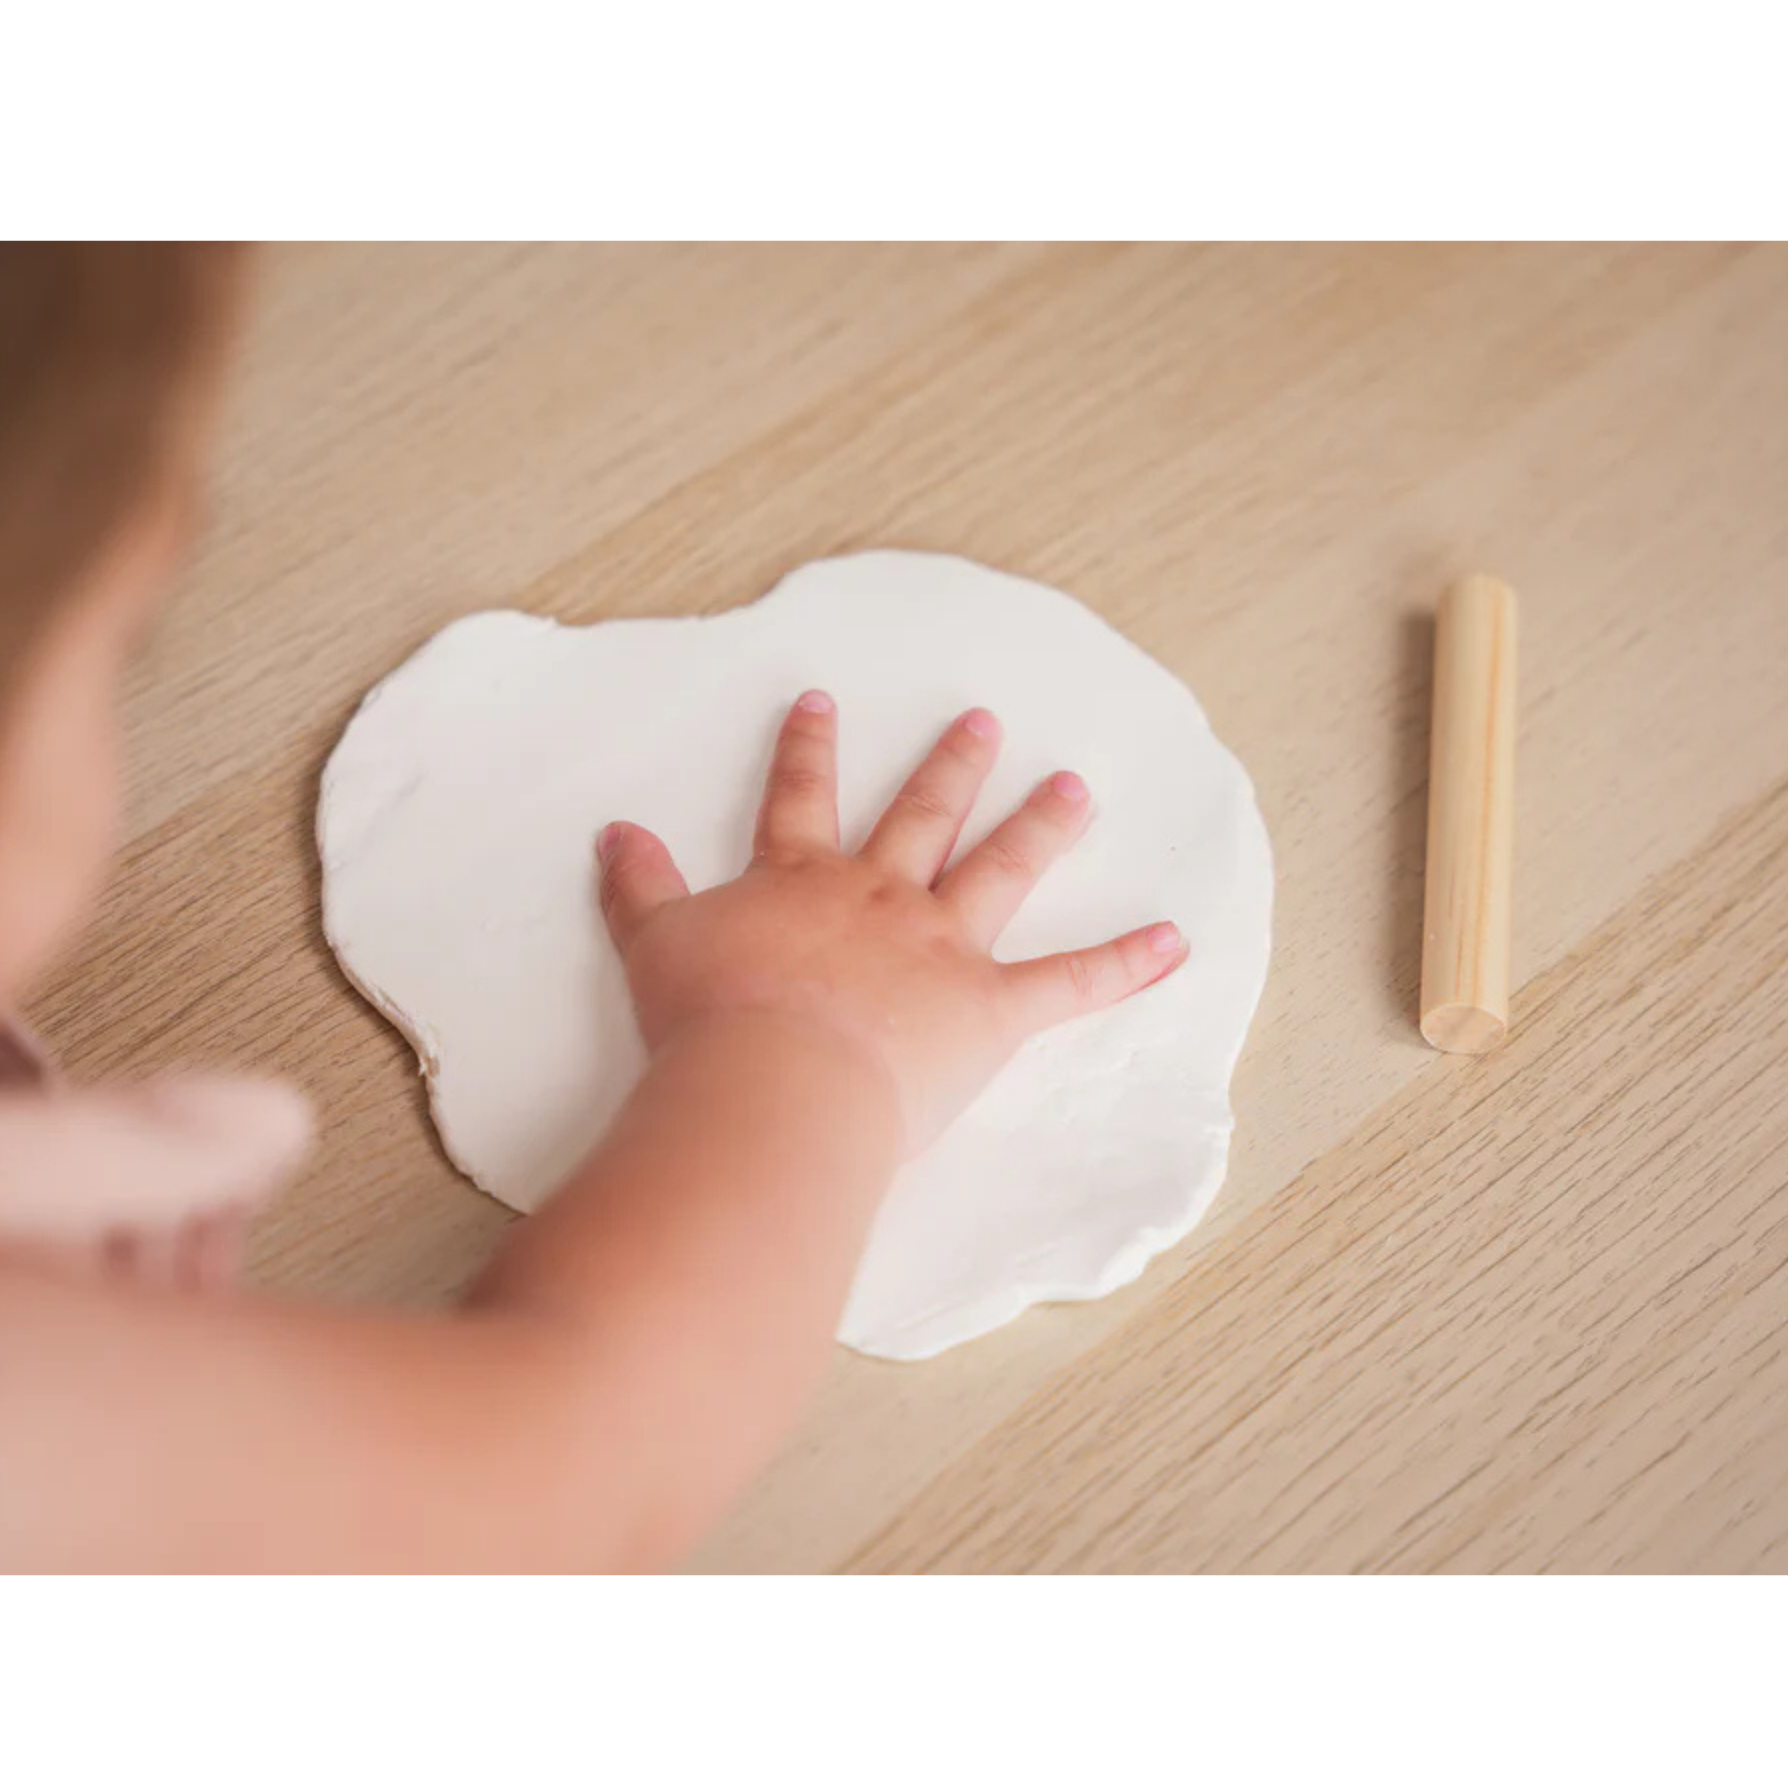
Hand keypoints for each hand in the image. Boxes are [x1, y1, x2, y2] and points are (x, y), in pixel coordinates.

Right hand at [596, 692, 1187, 1153]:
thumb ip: (638, 888)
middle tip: (984, 723)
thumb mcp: (654, 945)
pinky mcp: (988, 1010)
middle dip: (952, 767)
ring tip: (1077, 790)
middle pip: (922, 818)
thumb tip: (614, 834)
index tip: (819, 705)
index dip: (807, 751)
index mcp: (802, 881)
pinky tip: (1173, 942)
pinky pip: (1067, 983)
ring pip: (999, 872)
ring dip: (1040, 828)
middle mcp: (880, 898)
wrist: (770, 1082)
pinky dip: (1123, 965)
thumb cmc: (709, 1022)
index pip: (801, 799)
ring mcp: (940, 948)